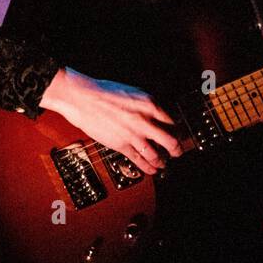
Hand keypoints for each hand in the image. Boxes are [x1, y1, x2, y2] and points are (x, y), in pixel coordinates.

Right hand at [39, 67, 182, 175]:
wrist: (84, 98)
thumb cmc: (105, 92)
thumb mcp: (134, 92)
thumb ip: (148, 104)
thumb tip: (159, 115)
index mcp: (150, 104)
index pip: (171, 121)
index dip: (177, 130)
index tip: (178, 134)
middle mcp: (145, 120)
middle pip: (169, 140)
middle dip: (176, 149)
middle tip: (178, 151)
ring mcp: (133, 135)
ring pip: (155, 154)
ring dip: (162, 161)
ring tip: (164, 163)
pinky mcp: (121, 145)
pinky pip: (139, 160)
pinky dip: (148, 167)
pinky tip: (152, 170)